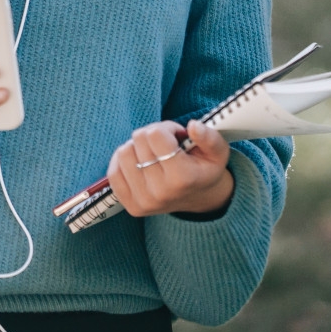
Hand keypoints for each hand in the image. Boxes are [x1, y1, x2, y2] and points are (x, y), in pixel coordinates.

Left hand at [107, 119, 233, 217]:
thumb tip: (193, 126)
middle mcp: (161, 192)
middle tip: (165, 145)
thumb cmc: (204, 169)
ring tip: (153, 154)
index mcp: (183, 178)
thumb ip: (209, 137)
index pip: (156, 134)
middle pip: (138, 140)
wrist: (198, 198)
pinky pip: (113, 172)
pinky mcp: (131, 206)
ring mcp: (144, 201)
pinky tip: (139, 163)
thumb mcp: (217, 152)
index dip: (166, 128)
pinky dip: (123, 162)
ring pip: (123, 153)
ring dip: (136, 147)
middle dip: (151, 135)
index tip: (176, 137)